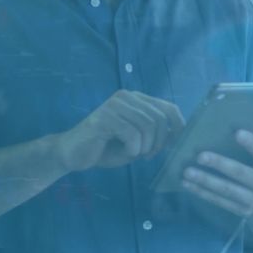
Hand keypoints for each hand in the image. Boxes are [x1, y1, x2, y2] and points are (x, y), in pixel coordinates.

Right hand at [53, 89, 184, 172]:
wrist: (72, 154)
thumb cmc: (106, 148)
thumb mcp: (137, 141)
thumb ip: (155, 134)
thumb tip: (180, 134)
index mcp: (136, 99)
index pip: (169, 107)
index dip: (178, 127)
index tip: (176, 145)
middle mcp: (126, 97)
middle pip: (160, 118)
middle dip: (160, 142)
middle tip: (149, 155)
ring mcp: (114, 105)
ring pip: (148, 126)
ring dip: (146, 147)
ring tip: (136, 154)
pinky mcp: (104, 117)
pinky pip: (132, 134)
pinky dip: (133, 148)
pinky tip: (125, 152)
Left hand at [180, 129, 252, 218]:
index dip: (252, 143)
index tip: (236, 132)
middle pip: (241, 174)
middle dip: (220, 164)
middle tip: (200, 156)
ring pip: (227, 190)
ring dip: (205, 181)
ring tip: (187, 171)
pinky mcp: (242, 211)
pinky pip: (220, 201)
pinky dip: (202, 192)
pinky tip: (187, 184)